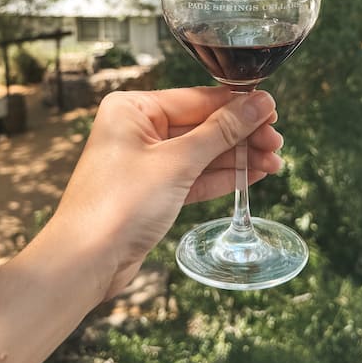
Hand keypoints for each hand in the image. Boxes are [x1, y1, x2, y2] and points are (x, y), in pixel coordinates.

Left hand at [48, 86, 282, 301]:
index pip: (197, 99)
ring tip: (275, 161)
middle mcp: (136, 129)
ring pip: (202, 152)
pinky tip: (253, 174)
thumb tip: (260, 103)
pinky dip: (222, 176)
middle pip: (202, 125)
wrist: (84, 263)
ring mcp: (144, 162)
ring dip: (238, 157)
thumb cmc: (118, 205)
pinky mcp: (152, 191)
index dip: (238, 106)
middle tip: (278, 142)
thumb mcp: (177, 162)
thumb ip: (222, 131)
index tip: (273, 110)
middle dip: (242, 135)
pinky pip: (194, 176)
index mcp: (133, 108)